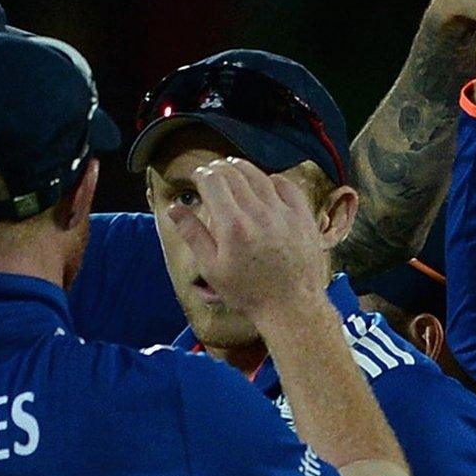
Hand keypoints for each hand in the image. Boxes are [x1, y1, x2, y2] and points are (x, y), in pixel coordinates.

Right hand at [165, 158, 331, 320]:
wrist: (291, 306)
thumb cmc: (249, 292)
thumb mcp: (212, 269)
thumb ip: (192, 234)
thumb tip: (174, 209)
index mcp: (232, 226)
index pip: (213, 181)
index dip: (201, 174)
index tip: (198, 177)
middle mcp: (258, 213)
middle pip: (234, 173)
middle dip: (219, 168)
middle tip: (212, 173)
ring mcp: (283, 213)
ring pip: (259, 175)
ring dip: (243, 168)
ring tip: (233, 169)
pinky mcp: (302, 216)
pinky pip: (286, 185)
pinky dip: (272, 179)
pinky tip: (265, 183)